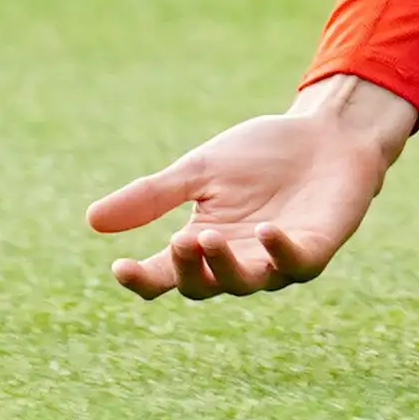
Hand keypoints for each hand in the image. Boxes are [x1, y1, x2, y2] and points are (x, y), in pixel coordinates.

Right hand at [87, 75, 418, 299]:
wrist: (326, 133)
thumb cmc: (262, 154)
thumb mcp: (200, 170)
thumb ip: (153, 196)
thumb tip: (92, 220)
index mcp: (203, 244)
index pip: (164, 276)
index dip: (141, 279)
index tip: (120, 267)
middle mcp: (237, 261)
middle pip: (202, 286)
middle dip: (188, 269)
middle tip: (179, 240)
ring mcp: (277, 260)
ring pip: (245, 282)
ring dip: (225, 266)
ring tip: (208, 237)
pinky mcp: (315, 250)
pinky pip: (297, 264)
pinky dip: (280, 252)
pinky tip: (266, 231)